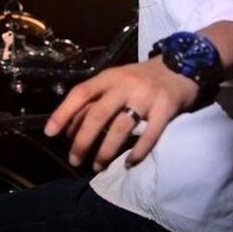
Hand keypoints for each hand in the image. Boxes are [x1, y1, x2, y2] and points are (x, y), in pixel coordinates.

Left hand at [44, 56, 199, 171]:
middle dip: (82, 141)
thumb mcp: (118, 80)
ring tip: (97, 166)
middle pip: (98, 114)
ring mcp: (147, 96)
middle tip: (74, 160)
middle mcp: (126, 84)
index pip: (81, 92)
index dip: (64, 112)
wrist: (182, 64)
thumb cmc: (142, 78)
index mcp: (110, 76)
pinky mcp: (166, 108)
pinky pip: (150, 135)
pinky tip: (129, 163)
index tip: (50, 133)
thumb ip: (98, 98)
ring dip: (106, 151)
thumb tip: (71, 127)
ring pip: (120, 128)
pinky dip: (137, 152)